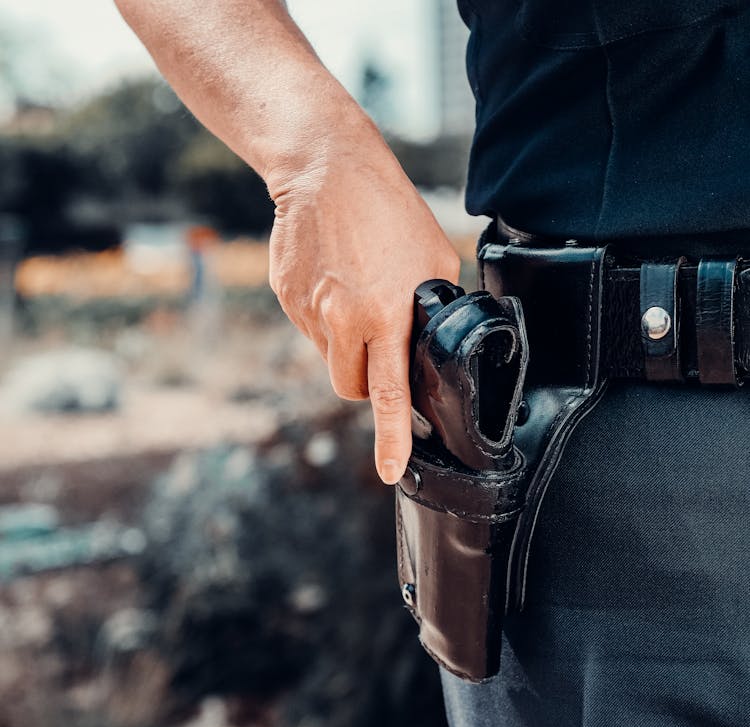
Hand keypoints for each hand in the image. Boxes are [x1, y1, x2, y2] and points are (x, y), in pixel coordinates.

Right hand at [267, 113, 460, 485]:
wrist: (325, 168)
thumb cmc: (388, 210)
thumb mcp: (434, 259)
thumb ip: (436, 309)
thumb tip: (438, 345)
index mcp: (384, 314)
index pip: (388, 394)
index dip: (390, 438)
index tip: (389, 470)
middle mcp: (342, 319)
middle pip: (352, 386)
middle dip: (368, 381)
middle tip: (381, 345)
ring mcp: (308, 310)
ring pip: (331, 359)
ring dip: (347, 347)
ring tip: (358, 295)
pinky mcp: (287, 298)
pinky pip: (311, 330)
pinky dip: (326, 317)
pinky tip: (337, 278)